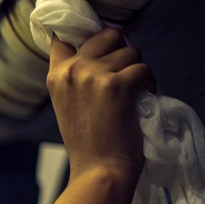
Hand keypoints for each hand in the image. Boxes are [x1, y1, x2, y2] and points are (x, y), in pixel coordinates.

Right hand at [47, 28, 154, 180]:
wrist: (98, 168)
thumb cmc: (87, 142)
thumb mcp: (66, 104)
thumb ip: (75, 77)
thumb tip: (103, 51)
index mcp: (56, 75)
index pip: (64, 37)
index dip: (84, 35)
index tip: (96, 42)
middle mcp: (72, 70)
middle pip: (108, 34)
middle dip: (121, 50)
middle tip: (123, 73)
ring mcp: (93, 75)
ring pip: (131, 51)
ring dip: (137, 70)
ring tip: (133, 93)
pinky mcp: (118, 85)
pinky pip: (144, 68)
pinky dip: (149, 84)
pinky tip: (142, 99)